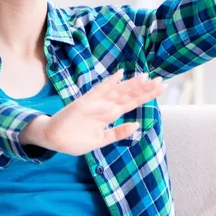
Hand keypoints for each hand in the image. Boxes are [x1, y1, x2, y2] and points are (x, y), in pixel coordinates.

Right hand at [20, 69, 167, 154]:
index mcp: (110, 114)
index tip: (161, 88)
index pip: (132, 102)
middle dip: (144, 89)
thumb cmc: (76, 139)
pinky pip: (97, 92)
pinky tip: (119, 75)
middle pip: (128, 95)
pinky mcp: (83, 104)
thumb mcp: (101, 140)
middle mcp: (105, 106)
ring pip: (116, 92)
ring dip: (130, 85)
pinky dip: (108, 84)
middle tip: (161, 81)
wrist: (54, 139)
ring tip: (145, 77)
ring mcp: (95, 103)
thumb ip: (118, 133)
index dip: (146, 95)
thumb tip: (137, 125)